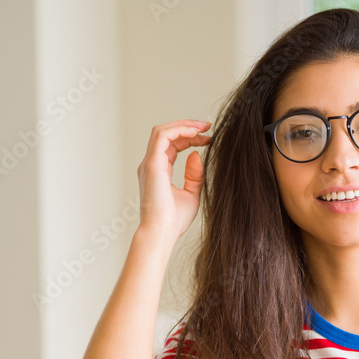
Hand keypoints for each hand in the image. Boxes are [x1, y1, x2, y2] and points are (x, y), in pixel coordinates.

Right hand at [137, 119, 211, 241]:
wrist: (162, 232)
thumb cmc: (174, 220)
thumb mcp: (191, 195)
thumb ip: (194, 176)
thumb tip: (196, 155)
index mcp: (159, 171)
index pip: (172, 145)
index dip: (190, 138)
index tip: (208, 139)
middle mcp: (151, 164)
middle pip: (167, 135)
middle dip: (187, 128)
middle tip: (207, 127)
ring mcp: (150, 163)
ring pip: (162, 131)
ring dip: (183, 125)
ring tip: (202, 127)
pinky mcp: (152, 164)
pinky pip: (163, 136)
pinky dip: (179, 130)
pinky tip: (195, 133)